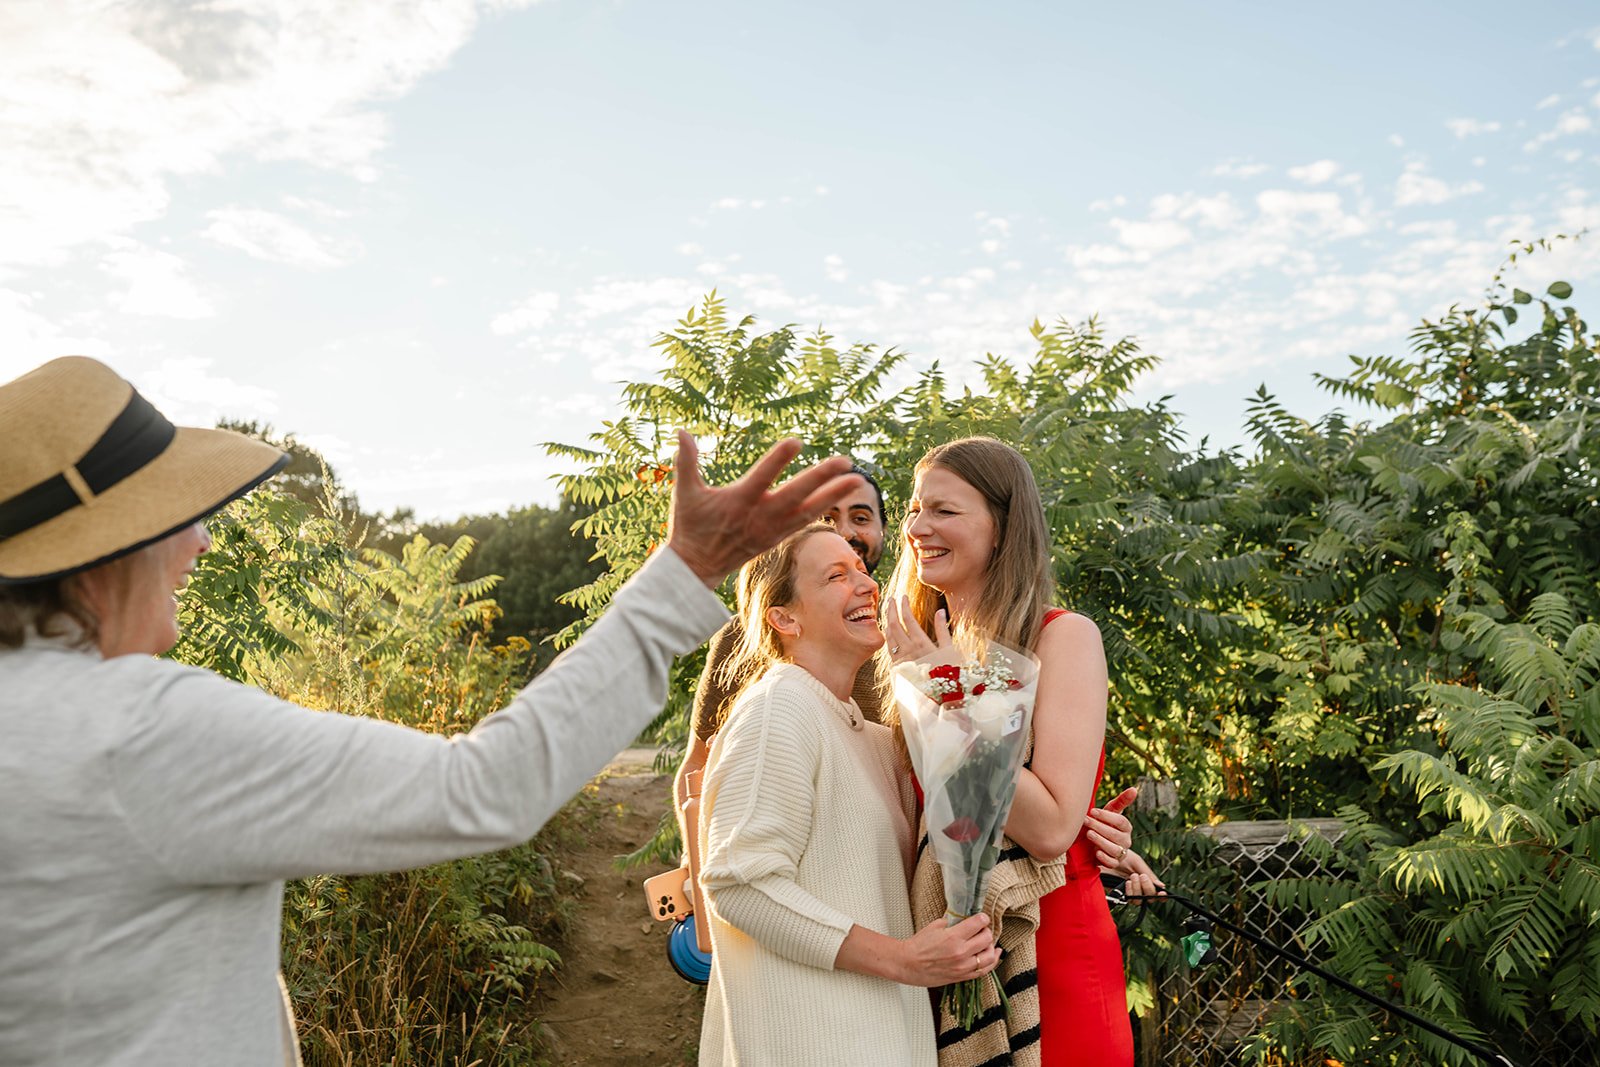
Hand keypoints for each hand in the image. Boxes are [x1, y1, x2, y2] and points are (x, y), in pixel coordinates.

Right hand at [665, 432, 855, 588]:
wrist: (697, 566)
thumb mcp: (685, 493)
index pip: (762, 477)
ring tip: (857, 478)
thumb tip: (680, 431)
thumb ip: (686, 461)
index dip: (778, 460)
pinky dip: (823, 509)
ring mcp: (772, 529)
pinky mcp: (777, 537)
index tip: (796, 442)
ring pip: (808, 510)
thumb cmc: (690, 525)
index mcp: (739, 501)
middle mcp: (760, 516)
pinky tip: (840, 496)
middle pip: (796, 494)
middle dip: (821, 477)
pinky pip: (805, 522)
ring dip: (833, 494)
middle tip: (844, 460)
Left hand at [883, 596, 954, 666]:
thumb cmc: (948, 672)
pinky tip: (889, 631)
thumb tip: (940, 611)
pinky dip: (887, 636)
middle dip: (891, 609)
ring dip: (887, 621)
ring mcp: (900, 659)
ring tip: (888, 611)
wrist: (939, 696)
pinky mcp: (897, 667)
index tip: (903, 596)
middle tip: (891, 598)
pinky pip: (888, 648)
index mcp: (921, 643)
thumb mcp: (949, 650)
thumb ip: (943, 630)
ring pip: (888, 636)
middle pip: (894, 624)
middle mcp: (908, 650)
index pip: (908, 619)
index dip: (904, 605)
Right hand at [895, 913, 999, 987]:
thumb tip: (964, 919)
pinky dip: (992, 961)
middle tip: (982, 929)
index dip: (983, 918)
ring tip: (987, 942)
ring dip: (991, 946)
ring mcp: (963, 966)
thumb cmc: (918, 946)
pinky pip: (984, 970)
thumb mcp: (935, 926)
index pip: (978, 923)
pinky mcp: (962, 976)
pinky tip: (994, 954)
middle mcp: (961, 952)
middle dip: (986, 930)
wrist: (908, 964)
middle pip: (987, 938)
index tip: (982, 917)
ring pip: (989, 956)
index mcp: (953, 937)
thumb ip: (952, 922)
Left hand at [1087, 786, 1166, 900]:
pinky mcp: (1114, 863)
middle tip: (1085, 821)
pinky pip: (1111, 863)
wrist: (1101, 844)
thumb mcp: (1111, 812)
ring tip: (1089, 834)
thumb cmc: (1106, 824)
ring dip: (1101, 842)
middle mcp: (1125, 840)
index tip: (1093, 811)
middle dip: (1099, 827)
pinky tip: (1096, 853)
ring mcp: (1120, 853)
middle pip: (1115, 835)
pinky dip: (1104, 859)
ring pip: (1114, 849)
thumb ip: (1121, 801)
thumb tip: (1134, 789)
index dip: (1107, 816)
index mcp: (1126, 827)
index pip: (1121, 821)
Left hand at [1120, 850, 1165, 902]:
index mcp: (1145, 881)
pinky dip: (1130, 892)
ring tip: (1132, 877)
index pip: (1156, 893)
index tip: (1162, 893)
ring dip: (1138, 890)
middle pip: (1149, 899)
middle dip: (1148, 888)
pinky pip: (1127, 900)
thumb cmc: (1122, 857)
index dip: (1161, 896)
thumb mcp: (1137, 862)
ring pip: (1138, 901)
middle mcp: (1138, 889)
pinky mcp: (1118, 895)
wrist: (1106, 853)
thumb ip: (1149, 874)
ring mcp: (1129, 893)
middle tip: (1142, 876)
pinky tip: (1127, 883)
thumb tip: (1162, 886)